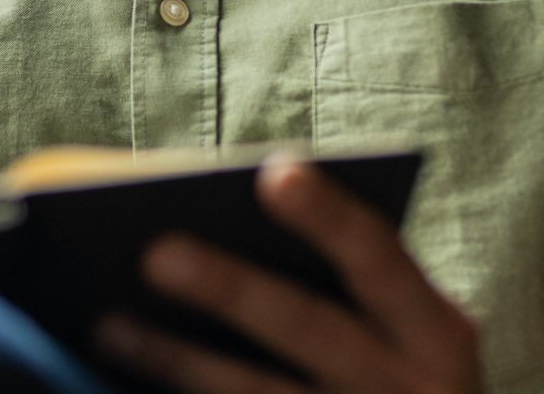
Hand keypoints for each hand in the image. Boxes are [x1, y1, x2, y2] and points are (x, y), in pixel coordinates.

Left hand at [90, 159, 482, 392]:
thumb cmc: (389, 363)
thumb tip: (218, 209)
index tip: (274, 172)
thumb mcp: (396, 324)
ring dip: (179, 361)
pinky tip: (119, 384)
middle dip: (230, 288)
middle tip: (154, 252)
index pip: (380, 258)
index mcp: (435, 330)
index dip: (329, 216)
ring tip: (108, 323)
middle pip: (309, 329)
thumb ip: (339, 273)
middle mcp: (412, 391)